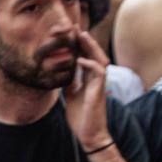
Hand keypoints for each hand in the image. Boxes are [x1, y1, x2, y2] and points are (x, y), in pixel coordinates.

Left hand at [61, 30, 114, 151]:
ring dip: (90, 47)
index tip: (68, 32)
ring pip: (99, 59)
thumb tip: (62, 72)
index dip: (78, 44)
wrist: (89, 135)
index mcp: (89, 79)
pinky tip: (80, 60)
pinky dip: (89, 65)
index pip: (85, 56)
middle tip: (74, 26)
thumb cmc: (81, 117)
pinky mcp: (99, 91)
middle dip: (84, 39)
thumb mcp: (71, 96)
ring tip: (80, 36)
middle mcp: (96, 79)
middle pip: (93, 53)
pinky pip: (98, 73)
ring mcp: (99, 84)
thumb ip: (70, 82)